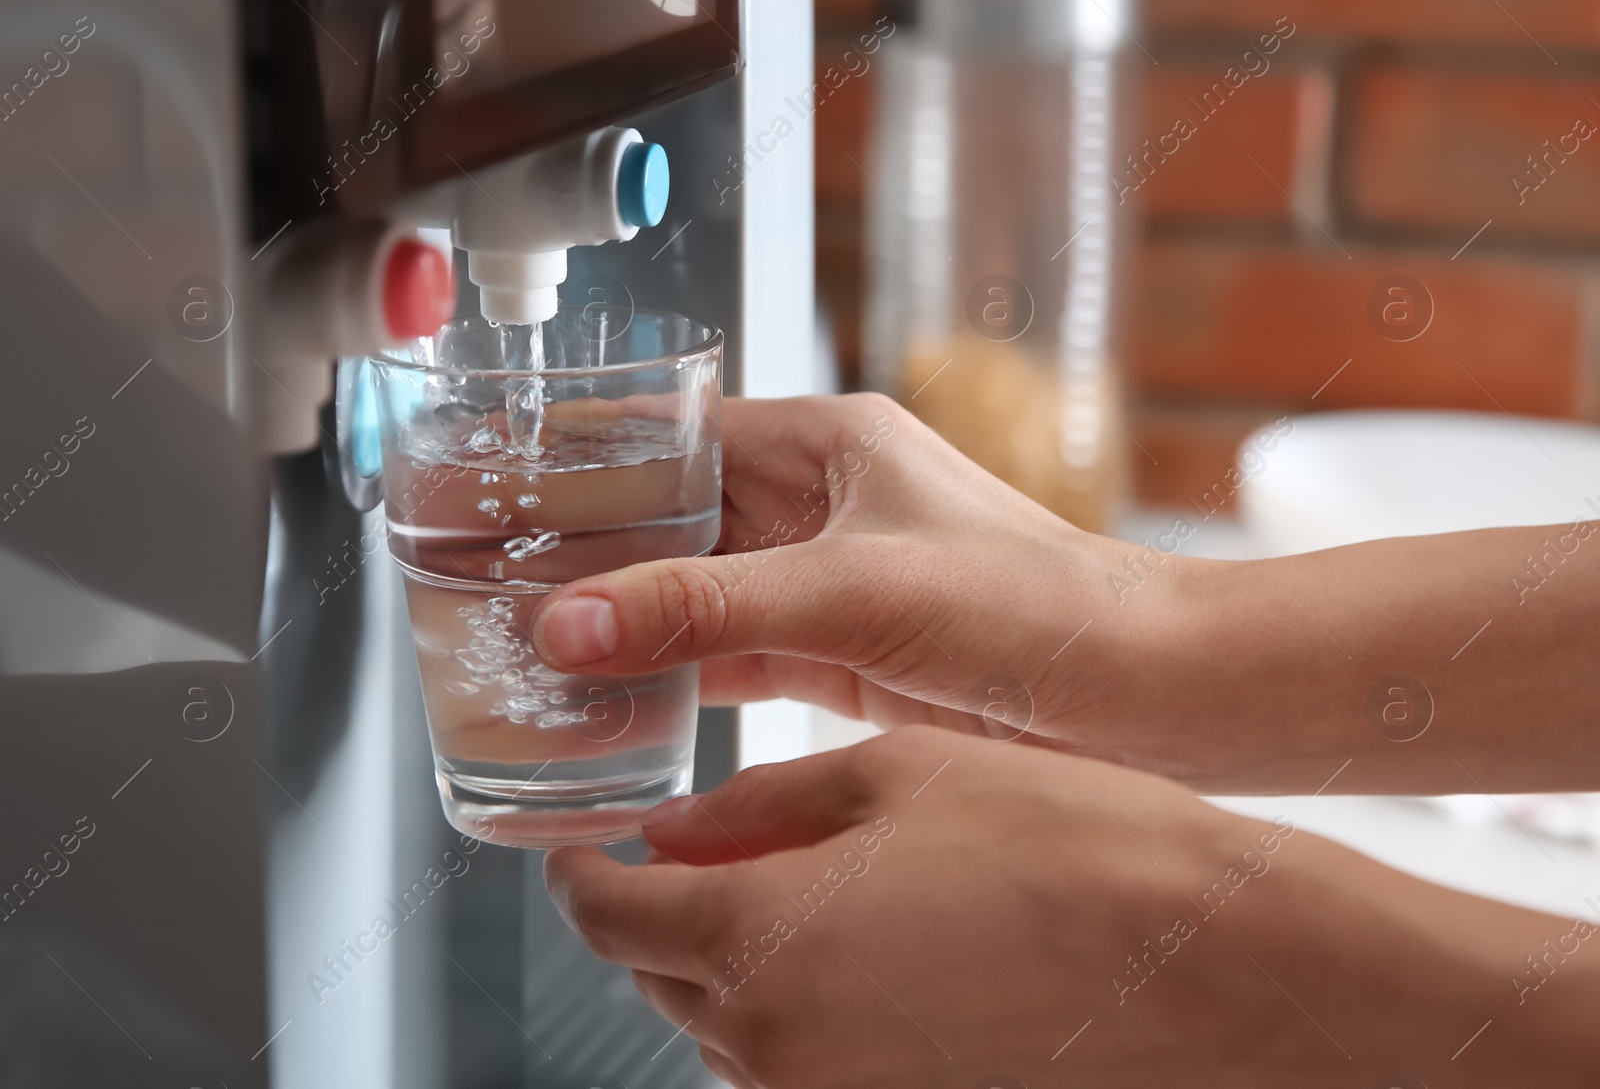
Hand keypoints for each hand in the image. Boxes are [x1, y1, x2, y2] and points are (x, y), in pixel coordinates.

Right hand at [530, 393, 1141, 750]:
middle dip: (589, 554)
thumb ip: (706, 609)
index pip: (673, 435)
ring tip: (527, 649)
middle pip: (672, 519)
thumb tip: (568, 622)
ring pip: (696, 594)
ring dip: (626, 623)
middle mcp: (820, 504)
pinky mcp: (841, 655)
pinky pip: (732, 657)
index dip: (586, 461)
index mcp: (827, 444)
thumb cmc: (1036, 608)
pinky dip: (676, 681)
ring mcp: (827, 582)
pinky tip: (616, 704)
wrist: (1142, 696)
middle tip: (491, 585)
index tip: (501, 487)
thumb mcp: (855, 592)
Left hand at [546, 728, 1599, 1087]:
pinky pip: (797, 1059)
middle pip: (657, 973)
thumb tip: (672, 831)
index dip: (585, 867)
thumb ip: (757, 809)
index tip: (592, 839)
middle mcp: (778, 1044)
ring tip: (796, 882)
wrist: (1207, 956)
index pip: (607, 913)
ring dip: (728, 957)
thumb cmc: (1063, 841)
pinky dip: (794, 1002)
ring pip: (723, 1023)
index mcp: (758, 941)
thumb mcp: (892, 778)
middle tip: (698, 845)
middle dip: (657, 908)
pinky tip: (861, 943)